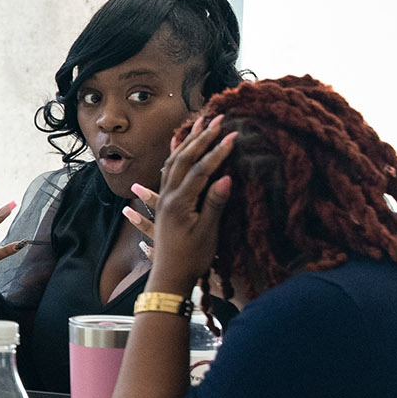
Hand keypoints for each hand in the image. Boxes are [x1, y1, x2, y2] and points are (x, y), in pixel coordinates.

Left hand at [122, 115, 236, 295]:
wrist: (170, 278)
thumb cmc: (193, 259)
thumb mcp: (208, 234)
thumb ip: (215, 205)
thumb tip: (226, 177)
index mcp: (180, 203)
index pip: (201, 169)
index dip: (217, 150)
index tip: (232, 133)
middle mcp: (169, 197)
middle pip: (183, 160)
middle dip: (200, 138)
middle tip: (215, 119)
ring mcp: (164, 201)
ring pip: (172, 165)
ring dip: (184, 144)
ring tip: (195, 126)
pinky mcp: (164, 206)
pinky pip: (164, 175)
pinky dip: (171, 160)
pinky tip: (175, 147)